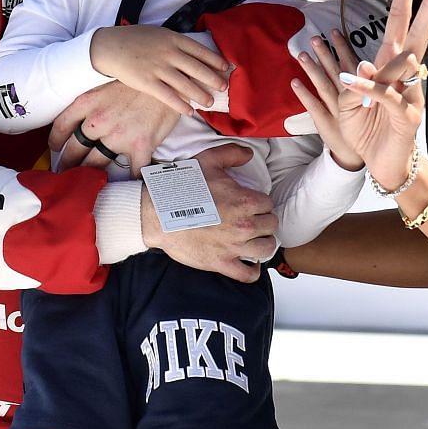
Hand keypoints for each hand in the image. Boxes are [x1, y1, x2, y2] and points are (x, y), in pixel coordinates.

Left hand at [49, 80, 181, 177]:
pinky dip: (130, 181)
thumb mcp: (108, 83)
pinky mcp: (140, 145)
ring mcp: (119, 135)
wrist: (171, 77)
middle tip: (65, 173)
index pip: (61, 126)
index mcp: (88, 102)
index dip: (55, 141)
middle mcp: (99, 120)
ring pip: (96, 164)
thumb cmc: (139, 80)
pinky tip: (127, 186)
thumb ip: (92, 101)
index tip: (54, 149)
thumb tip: (81, 119)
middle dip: (68, 165)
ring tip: (88, 183)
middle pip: (75, 150)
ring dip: (91, 175)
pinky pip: (132, 171)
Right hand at [90, 25, 230, 116]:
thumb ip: (174, 42)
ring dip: (200, 94)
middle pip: (197, 69)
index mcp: (173, 39)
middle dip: (213, 79)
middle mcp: (169, 53)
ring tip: (210, 102)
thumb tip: (192, 52)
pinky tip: (190, 111)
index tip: (225, 67)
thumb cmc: (134, 39)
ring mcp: (159, 68)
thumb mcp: (158, 33)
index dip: (215, 60)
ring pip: (186, 84)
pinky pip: (169, 97)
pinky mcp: (148, 83)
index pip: (200, 50)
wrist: (110, 47)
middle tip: (223, 87)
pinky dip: (181, 105)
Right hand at [141, 144, 277, 283]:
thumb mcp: (206, 161)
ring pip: (266, 248)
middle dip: (263, 221)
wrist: (157, 214)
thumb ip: (231, 154)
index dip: (260, 203)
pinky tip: (249, 262)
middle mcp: (243, 225)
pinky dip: (252, 271)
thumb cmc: (180, 189)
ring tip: (254, 239)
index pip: (268, 204)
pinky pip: (247, 274)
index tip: (252, 204)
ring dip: (263, 243)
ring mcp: (233, 246)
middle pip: (270, 225)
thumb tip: (249, 154)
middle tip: (252, 220)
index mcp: (243, 200)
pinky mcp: (221, 263)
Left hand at [290, 0, 427, 185]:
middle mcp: (406, 75)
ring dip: (390, 51)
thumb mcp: (354, 103)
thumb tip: (359, 63)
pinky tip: (355, 78)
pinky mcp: (406, 115)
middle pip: (419, 32)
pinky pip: (386, 95)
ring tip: (390, 36)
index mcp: (393, 65)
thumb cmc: (371, 130)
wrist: (387, 165)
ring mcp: (411, 93)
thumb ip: (355, 82)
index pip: (403, 21)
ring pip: (403, 64)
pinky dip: (368, 86)